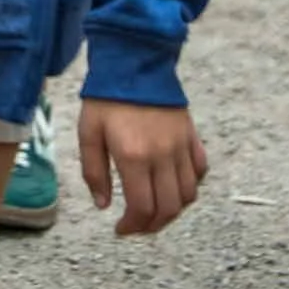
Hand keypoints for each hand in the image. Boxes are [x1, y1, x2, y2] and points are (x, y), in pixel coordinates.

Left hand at [78, 99, 206, 235]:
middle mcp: (162, 155)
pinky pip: (200, 171)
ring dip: (173, 210)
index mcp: (134, 155)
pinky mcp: (191, 135)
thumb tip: (103, 205)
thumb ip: (94, 171)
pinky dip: (190, 185)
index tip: (120, 229)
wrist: (133, 59)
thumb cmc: (106, 95)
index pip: (142, 208)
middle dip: (152, 225)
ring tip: (155, 209)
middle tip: (137, 225)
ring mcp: (181, 146)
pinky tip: (173, 184)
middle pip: (168, 209)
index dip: (132, 226)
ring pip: (188, 195)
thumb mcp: (88, 131)